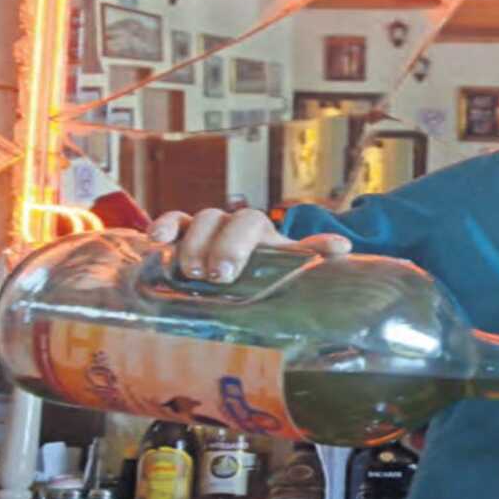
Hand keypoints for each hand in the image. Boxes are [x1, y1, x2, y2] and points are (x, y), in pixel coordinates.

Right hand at [146, 208, 351, 282]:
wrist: (246, 273)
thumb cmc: (268, 271)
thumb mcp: (288, 265)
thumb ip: (309, 255)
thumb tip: (343, 247)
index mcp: (262, 233)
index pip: (252, 225)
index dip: (236, 244)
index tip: (227, 273)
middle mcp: (233, 226)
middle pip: (224, 220)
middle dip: (218, 247)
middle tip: (215, 277)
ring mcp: (207, 230)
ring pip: (197, 221)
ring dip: (191, 244)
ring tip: (188, 272)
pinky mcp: (183, 237)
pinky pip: (172, 224)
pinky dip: (163, 227)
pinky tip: (155, 240)